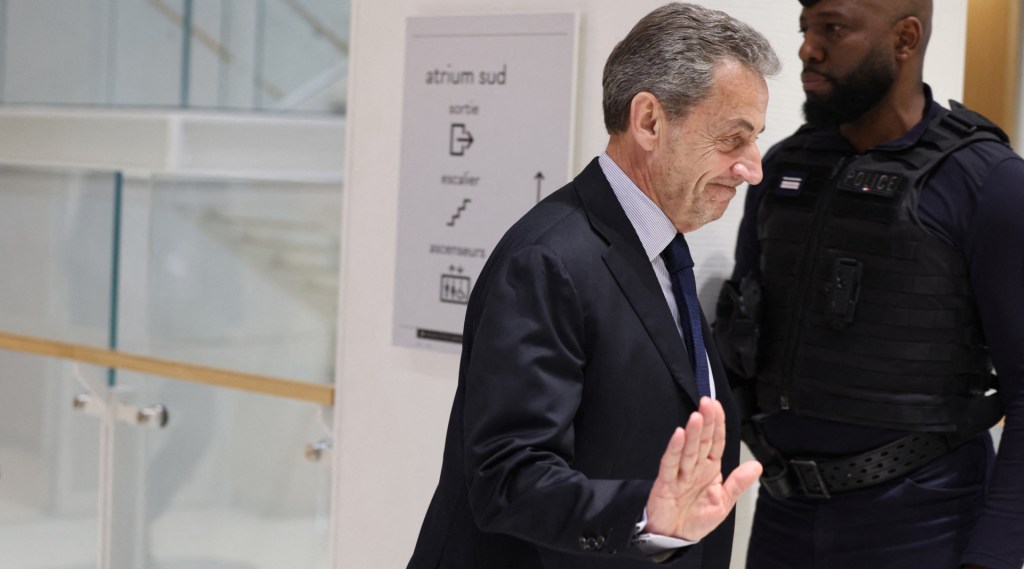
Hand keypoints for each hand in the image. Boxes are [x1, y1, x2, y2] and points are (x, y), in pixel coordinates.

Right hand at [644, 397, 762, 540]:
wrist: (674, 537)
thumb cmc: (695, 519)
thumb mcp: (723, 503)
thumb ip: (738, 483)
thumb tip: (757, 466)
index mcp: (710, 469)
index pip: (715, 442)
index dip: (717, 425)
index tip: (718, 407)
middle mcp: (695, 468)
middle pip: (701, 441)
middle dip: (705, 421)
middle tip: (707, 403)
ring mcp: (680, 474)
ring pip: (688, 449)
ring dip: (692, 433)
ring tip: (697, 416)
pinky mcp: (665, 483)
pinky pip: (670, 464)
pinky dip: (674, 450)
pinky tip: (678, 436)